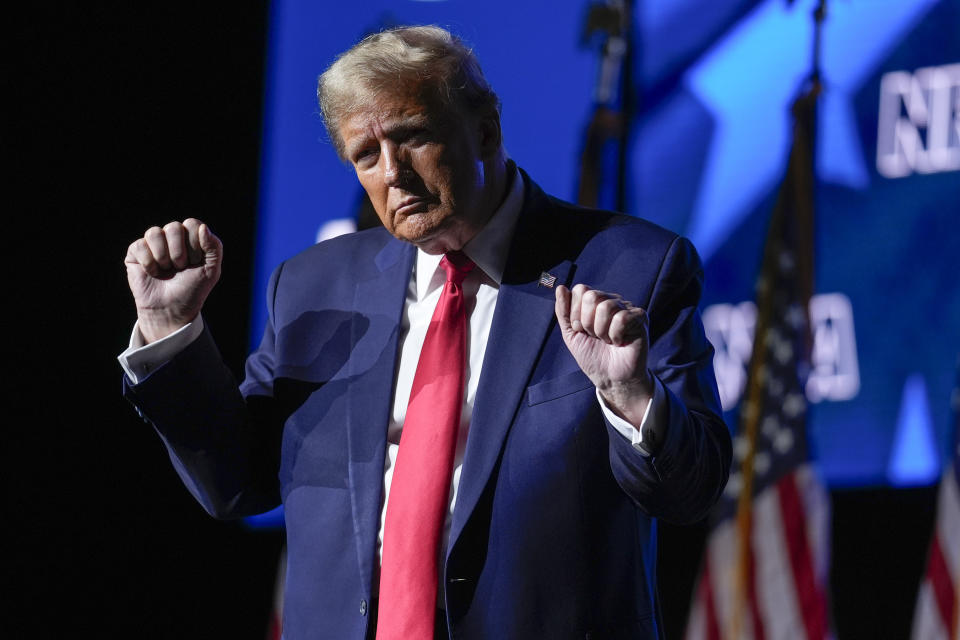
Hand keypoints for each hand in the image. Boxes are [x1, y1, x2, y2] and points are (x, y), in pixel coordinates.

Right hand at [125, 218, 222, 342]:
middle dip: (179, 252)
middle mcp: (171, 237)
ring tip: (167, 270)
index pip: (192, 224)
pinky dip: (149, 263)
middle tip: (180, 268)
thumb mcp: (212, 270)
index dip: (194, 244)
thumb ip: (215, 247)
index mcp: (190, 238)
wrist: (172, 309)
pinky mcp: (136, 253)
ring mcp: (152, 244)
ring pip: (154, 233)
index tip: (195, 262)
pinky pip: (140, 246)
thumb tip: (203, 227)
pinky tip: (153, 273)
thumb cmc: (193, 289)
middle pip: (173, 227)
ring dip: (163, 257)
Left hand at [554, 284, 652, 426]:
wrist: (610, 378)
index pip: (580, 290)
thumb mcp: (571, 334)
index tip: (581, 330)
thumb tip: (560, 287)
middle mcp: (611, 300)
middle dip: (587, 322)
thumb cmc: (592, 356)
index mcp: (595, 302)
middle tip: (596, 336)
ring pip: (606, 307)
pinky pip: (621, 318)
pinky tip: (619, 342)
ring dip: (601, 331)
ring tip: (607, 340)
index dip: (575, 313)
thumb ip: (563, 311)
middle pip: (591, 296)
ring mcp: (626, 307)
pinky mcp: (640, 317)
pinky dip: (615, 335)